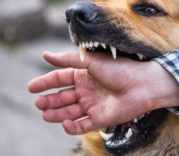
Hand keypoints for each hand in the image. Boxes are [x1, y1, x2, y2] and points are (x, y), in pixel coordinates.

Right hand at [28, 51, 178, 134]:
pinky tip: (65, 123)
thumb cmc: (120, 69)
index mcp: (84, 75)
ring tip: (45, 113)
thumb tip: (45, 55)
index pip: (60, 79)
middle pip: (62, 97)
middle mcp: (87, 90)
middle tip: (38, 103)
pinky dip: (72, 126)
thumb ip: (68, 60)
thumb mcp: (92, 61)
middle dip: (49, 100)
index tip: (31, 87)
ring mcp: (93, 105)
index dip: (45, 83)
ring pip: (69, 111)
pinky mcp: (101, 119)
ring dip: (56, 113)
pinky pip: (83, 125)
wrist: (143, 85)